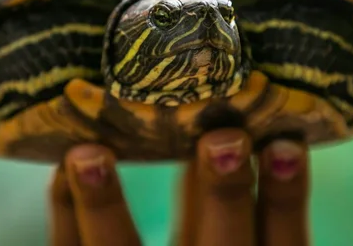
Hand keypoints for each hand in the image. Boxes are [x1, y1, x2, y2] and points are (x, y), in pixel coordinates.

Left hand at [48, 128, 309, 245]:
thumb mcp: (231, 238)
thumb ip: (227, 200)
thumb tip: (224, 119)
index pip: (283, 242)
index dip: (284, 198)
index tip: (286, 144)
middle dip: (223, 195)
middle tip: (223, 140)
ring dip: (104, 206)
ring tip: (89, 157)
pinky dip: (67, 209)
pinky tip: (67, 165)